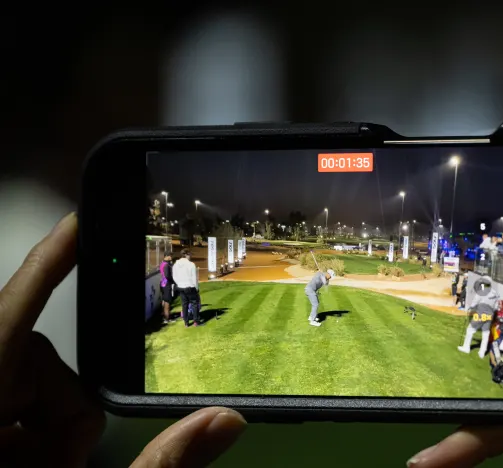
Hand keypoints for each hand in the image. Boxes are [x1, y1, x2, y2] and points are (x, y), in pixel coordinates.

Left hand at [0, 214, 245, 466]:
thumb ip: (159, 462)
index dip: (47, 267)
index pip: (9, 318)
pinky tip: (47, 464)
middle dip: (64, 395)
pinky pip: (24, 400)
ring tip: (59, 466)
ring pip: (32, 379)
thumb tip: (226, 419)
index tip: (77, 225)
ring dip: (57, 416)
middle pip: (30, 354)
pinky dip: (46, 426)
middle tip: (71, 455)